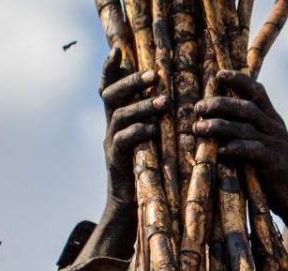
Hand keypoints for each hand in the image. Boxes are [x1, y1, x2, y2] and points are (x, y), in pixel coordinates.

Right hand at [99, 46, 167, 209]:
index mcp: (118, 118)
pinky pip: (123, 142)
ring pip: (119, 116)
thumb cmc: (150, 167)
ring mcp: (111, 144)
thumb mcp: (153, 138)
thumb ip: (156, 116)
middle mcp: (111, 127)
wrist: (131, 204)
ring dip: (142, 105)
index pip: (108, 87)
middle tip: (155, 75)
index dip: (110, 68)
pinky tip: (152, 129)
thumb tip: (178, 92)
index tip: (117, 48)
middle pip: (110, 95)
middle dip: (131, 82)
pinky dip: (138, 132)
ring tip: (164, 101)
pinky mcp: (117, 162)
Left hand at [193, 70, 287, 222]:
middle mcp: (275, 127)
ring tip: (199, 129)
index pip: (257, 91)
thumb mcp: (260, 149)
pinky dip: (235, 148)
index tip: (218, 74)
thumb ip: (244, 135)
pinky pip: (253, 149)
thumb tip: (213, 126)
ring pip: (245, 126)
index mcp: (272, 120)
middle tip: (198, 107)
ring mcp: (276, 144)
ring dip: (220, 126)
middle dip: (220, 103)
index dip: (239, 79)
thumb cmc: (273, 174)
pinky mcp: (275, 162)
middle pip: (246, 106)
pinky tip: (220, 151)